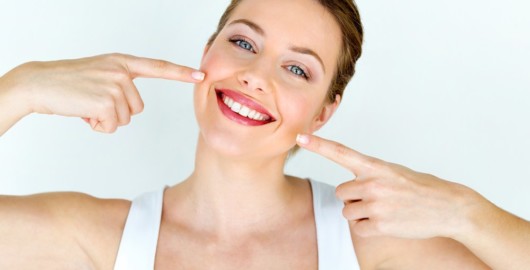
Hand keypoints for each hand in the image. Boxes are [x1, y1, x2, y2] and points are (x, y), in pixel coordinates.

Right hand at [2, 53, 204, 132]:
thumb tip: (132, 107)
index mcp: (122, 62)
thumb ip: (121, 83)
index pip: (157, 67)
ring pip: (126, 118)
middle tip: (94, 101)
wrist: (40, 84)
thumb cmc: (69, 83)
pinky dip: (98, 126)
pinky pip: (113, 126)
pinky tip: (84, 113)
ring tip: (87, 105)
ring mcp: (114, 85)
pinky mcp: (106, 101)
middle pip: (138, 108)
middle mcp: (121, 72)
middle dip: (117, 112)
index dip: (180, 72)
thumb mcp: (100, 74)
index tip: (200, 75)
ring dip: (107, 119)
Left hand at [296, 134, 481, 239]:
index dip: (319, 145)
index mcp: (376, 166)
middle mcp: (373, 183)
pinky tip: (386, 222)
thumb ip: (370, 174)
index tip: (300, 136)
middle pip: (341, 192)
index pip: (341, 152)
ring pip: (348, 211)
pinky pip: (358, 228)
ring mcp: (377, 205)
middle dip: (353, 197)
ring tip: (384, 210)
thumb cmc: (421, 188)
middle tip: (376, 198)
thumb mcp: (394, 172)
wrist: (449, 207)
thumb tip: (350, 186)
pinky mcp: (381, 225)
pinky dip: (368, 227)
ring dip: (361, 213)